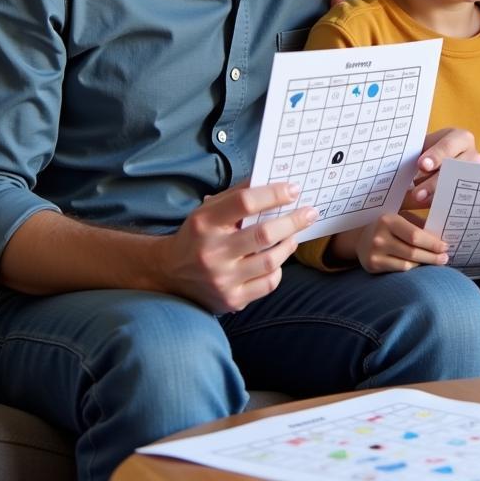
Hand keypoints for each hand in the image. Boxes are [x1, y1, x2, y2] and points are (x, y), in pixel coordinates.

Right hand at [161, 182, 317, 313]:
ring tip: (294, 234)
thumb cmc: (198, 235)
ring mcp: (221, 280)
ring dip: (289, 244)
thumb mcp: (208, 210)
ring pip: (270, 261)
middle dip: (293, 221)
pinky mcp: (231, 300)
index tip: (294, 189)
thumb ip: (238, 195)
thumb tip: (274, 180)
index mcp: (204, 223)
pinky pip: (268, 284)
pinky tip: (277, 259)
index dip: (273, 194)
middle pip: (263, 234)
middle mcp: (212, 253)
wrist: (169, 273)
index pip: (244, 202)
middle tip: (310, 212)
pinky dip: (278, 269)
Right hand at [355, 211, 449, 272]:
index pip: (415, 235)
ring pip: (408, 263)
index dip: (432, 243)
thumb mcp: (401, 217)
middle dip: (432, 256)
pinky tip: (420, 265)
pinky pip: (400, 270)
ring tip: (436, 262)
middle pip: (413, 252)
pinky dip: (413, 268)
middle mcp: (379, 237)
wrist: (361, 238)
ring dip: (425, 264)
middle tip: (445, 258)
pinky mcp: (372, 266)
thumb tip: (441, 235)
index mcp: (388, 220)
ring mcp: (374, 253)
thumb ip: (419, 223)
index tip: (445, 246)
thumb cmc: (388, 227)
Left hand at [408, 127, 479, 204]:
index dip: (436, 155)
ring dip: (439, 196)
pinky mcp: (473, 192)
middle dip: (435, 182)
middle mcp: (473, 155)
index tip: (422, 165)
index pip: (449, 145)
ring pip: (461, 187)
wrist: (440, 166)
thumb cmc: (428, 154)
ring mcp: (476, 175)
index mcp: (460, 138)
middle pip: (457, 169)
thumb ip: (411, 160)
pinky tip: (431, 211)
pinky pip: (462, 201)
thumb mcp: (421, 151)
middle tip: (417, 194)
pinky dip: (445, 206)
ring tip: (420, 204)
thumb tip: (392, 177)